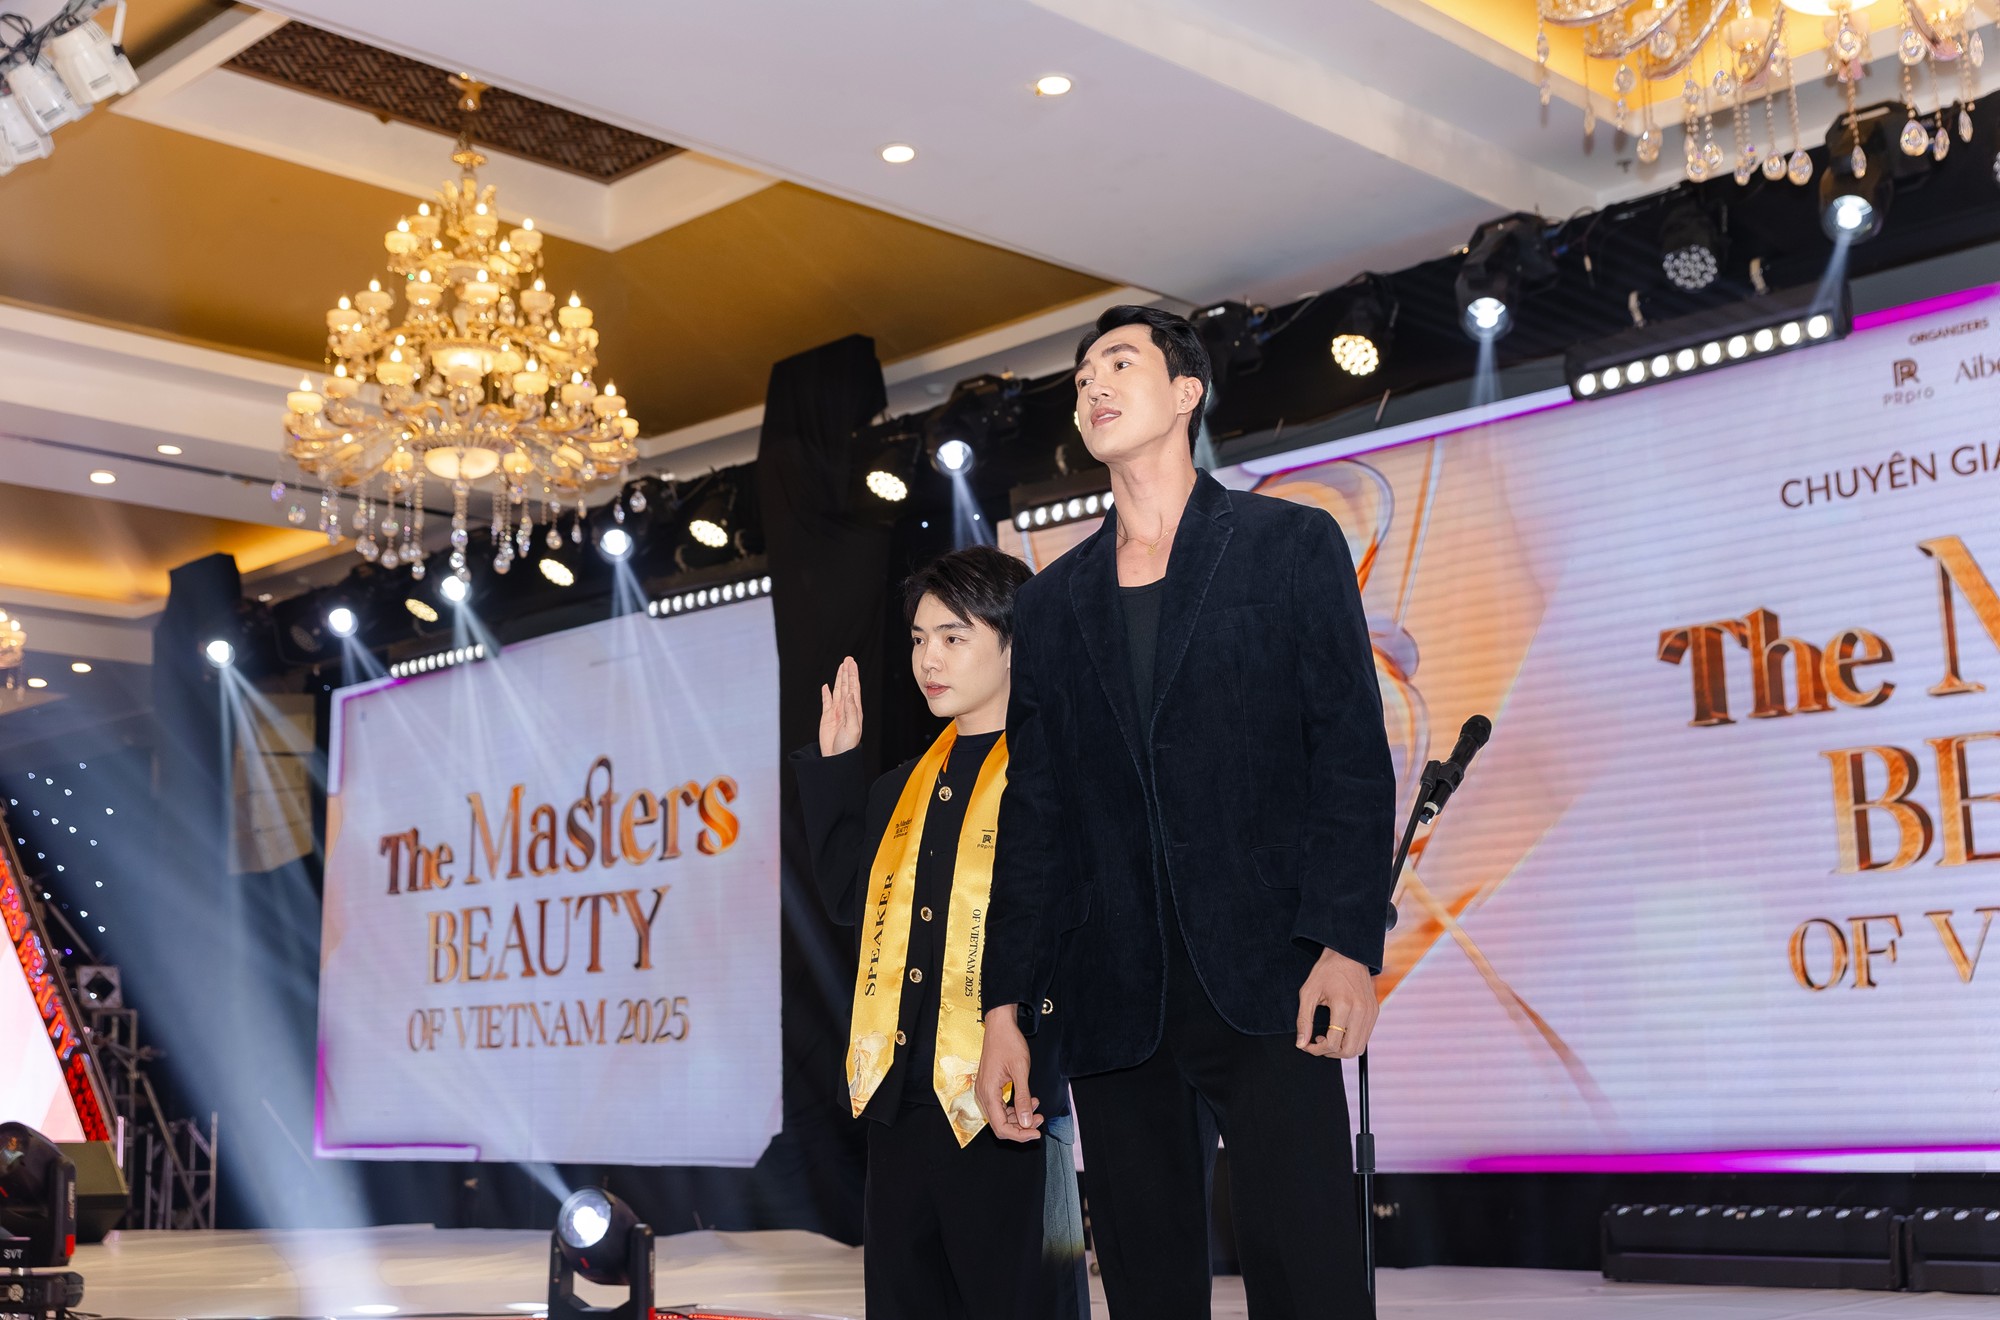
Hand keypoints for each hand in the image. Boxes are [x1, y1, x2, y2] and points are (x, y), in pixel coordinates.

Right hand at [818, 656, 862, 756]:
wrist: (836, 757)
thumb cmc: (848, 746)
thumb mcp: (853, 728)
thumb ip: (851, 711)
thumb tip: (849, 695)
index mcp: (855, 709)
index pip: (854, 688)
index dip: (853, 675)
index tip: (852, 663)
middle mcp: (846, 708)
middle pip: (847, 685)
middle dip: (847, 672)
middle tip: (848, 658)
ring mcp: (836, 711)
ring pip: (838, 690)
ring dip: (839, 678)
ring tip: (841, 666)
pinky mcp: (826, 716)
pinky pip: (826, 701)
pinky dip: (826, 693)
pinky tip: (826, 686)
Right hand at [975, 1005, 1042, 1141]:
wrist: (1000, 1025)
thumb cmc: (1009, 1042)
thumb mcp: (1020, 1071)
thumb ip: (1023, 1098)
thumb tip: (1028, 1122)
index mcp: (988, 1092)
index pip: (1000, 1126)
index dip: (1019, 1134)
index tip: (1036, 1133)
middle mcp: (983, 1094)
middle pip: (999, 1125)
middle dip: (1021, 1127)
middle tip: (1039, 1120)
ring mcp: (985, 1090)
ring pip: (1000, 1116)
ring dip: (1019, 1117)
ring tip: (1036, 1109)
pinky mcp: (989, 1086)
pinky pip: (1000, 1105)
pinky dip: (1014, 1107)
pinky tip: (1029, 1100)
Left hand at [1297, 947, 1377, 1058]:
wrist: (1348, 954)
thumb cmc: (1325, 971)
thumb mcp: (1308, 992)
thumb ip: (1304, 1020)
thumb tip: (1301, 1045)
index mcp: (1344, 1005)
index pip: (1333, 1043)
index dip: (1316, 1050)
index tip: (1307, 1045)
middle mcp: (1361, 1011)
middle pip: (1349, 1051)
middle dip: (1330, 1053)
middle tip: (1318, 1043)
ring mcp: (1371, 1012)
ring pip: (1359, 1047)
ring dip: (1341, 1049)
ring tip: (1327, 1037)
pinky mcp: (1375, 1011)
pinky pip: (1365, 1037)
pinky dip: (1351, 1040)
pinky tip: (1339, 1030)